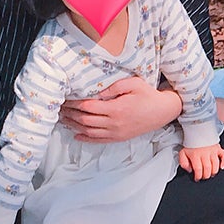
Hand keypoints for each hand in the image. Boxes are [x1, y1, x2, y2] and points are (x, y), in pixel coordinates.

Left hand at [60, 76, 182, 141]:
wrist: (163, 111)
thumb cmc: (149, 95)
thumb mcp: (133, 83)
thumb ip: (114, 86)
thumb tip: (97, 91)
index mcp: (116, 108)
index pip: (88, 107)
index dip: (74, 104)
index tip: (66, 99)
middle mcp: (114, 123)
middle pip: (85, 120)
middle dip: (70, 115)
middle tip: (60, 109)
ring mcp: (116, 132)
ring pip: (89, 132)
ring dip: (75, 127)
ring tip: (64, 120)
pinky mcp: (119, 137)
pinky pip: (99, 140)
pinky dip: (86, 138)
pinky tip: (77, 135)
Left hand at [179, 143, 223, 180]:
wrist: (197, 132)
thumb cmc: (191, 144)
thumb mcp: (182, 153)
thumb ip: (183, 163)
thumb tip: (189, 170)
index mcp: (195, 155)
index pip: (198, 169)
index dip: (198, 176)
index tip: (197, 178)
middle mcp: (205, 153)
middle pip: (207, 168)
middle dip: (205, 175)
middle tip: (203, 176)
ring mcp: (213, 151)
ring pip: (216, 165)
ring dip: (213, 172)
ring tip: (210, 173)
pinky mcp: (218, 148)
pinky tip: (221, 167)